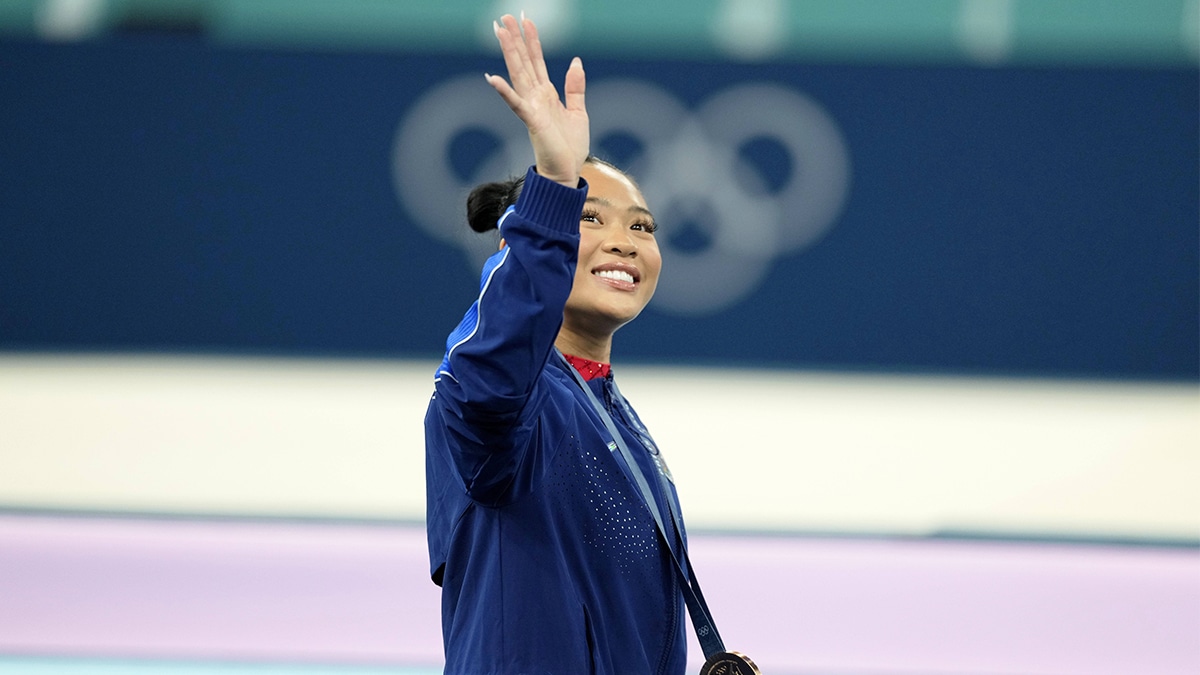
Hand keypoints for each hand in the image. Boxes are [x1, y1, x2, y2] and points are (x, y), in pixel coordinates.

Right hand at [486, 14, 588, 186]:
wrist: (567, 172)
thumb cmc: (570, 147)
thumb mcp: (578, 111)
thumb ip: (575, 87)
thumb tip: (576, 61)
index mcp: (546, 94)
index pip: (537, 61)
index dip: (532, 40)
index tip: (526, 20)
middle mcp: (535, 98)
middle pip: (523, 62)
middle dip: (515, 39)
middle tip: (504, 17)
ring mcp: (532, 108)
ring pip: (518, 74)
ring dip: (509, 53)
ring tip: (499, 32)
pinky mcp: (532, 121)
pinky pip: (517, 104)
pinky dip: (505, 91)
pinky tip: (492, 78)